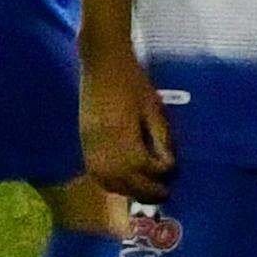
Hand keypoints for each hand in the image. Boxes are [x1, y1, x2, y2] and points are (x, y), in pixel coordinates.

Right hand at [80, 54, 175, 203]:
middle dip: (145, 191)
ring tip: (145, 191)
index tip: (171, 173)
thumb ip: (160, 137)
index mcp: (123, 132)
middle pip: (124, 180)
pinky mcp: (84, 142)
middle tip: (163, 193)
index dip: (159, 173)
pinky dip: (110, 183)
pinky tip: (124, 182)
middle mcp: (103, 143)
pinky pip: (95, 172)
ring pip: (107, 181)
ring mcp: (90, 144)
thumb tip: (168, 164)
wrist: (102, 63)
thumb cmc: (132, 81)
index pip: (142, 166)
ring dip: (127, 190)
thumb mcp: (153, 107)